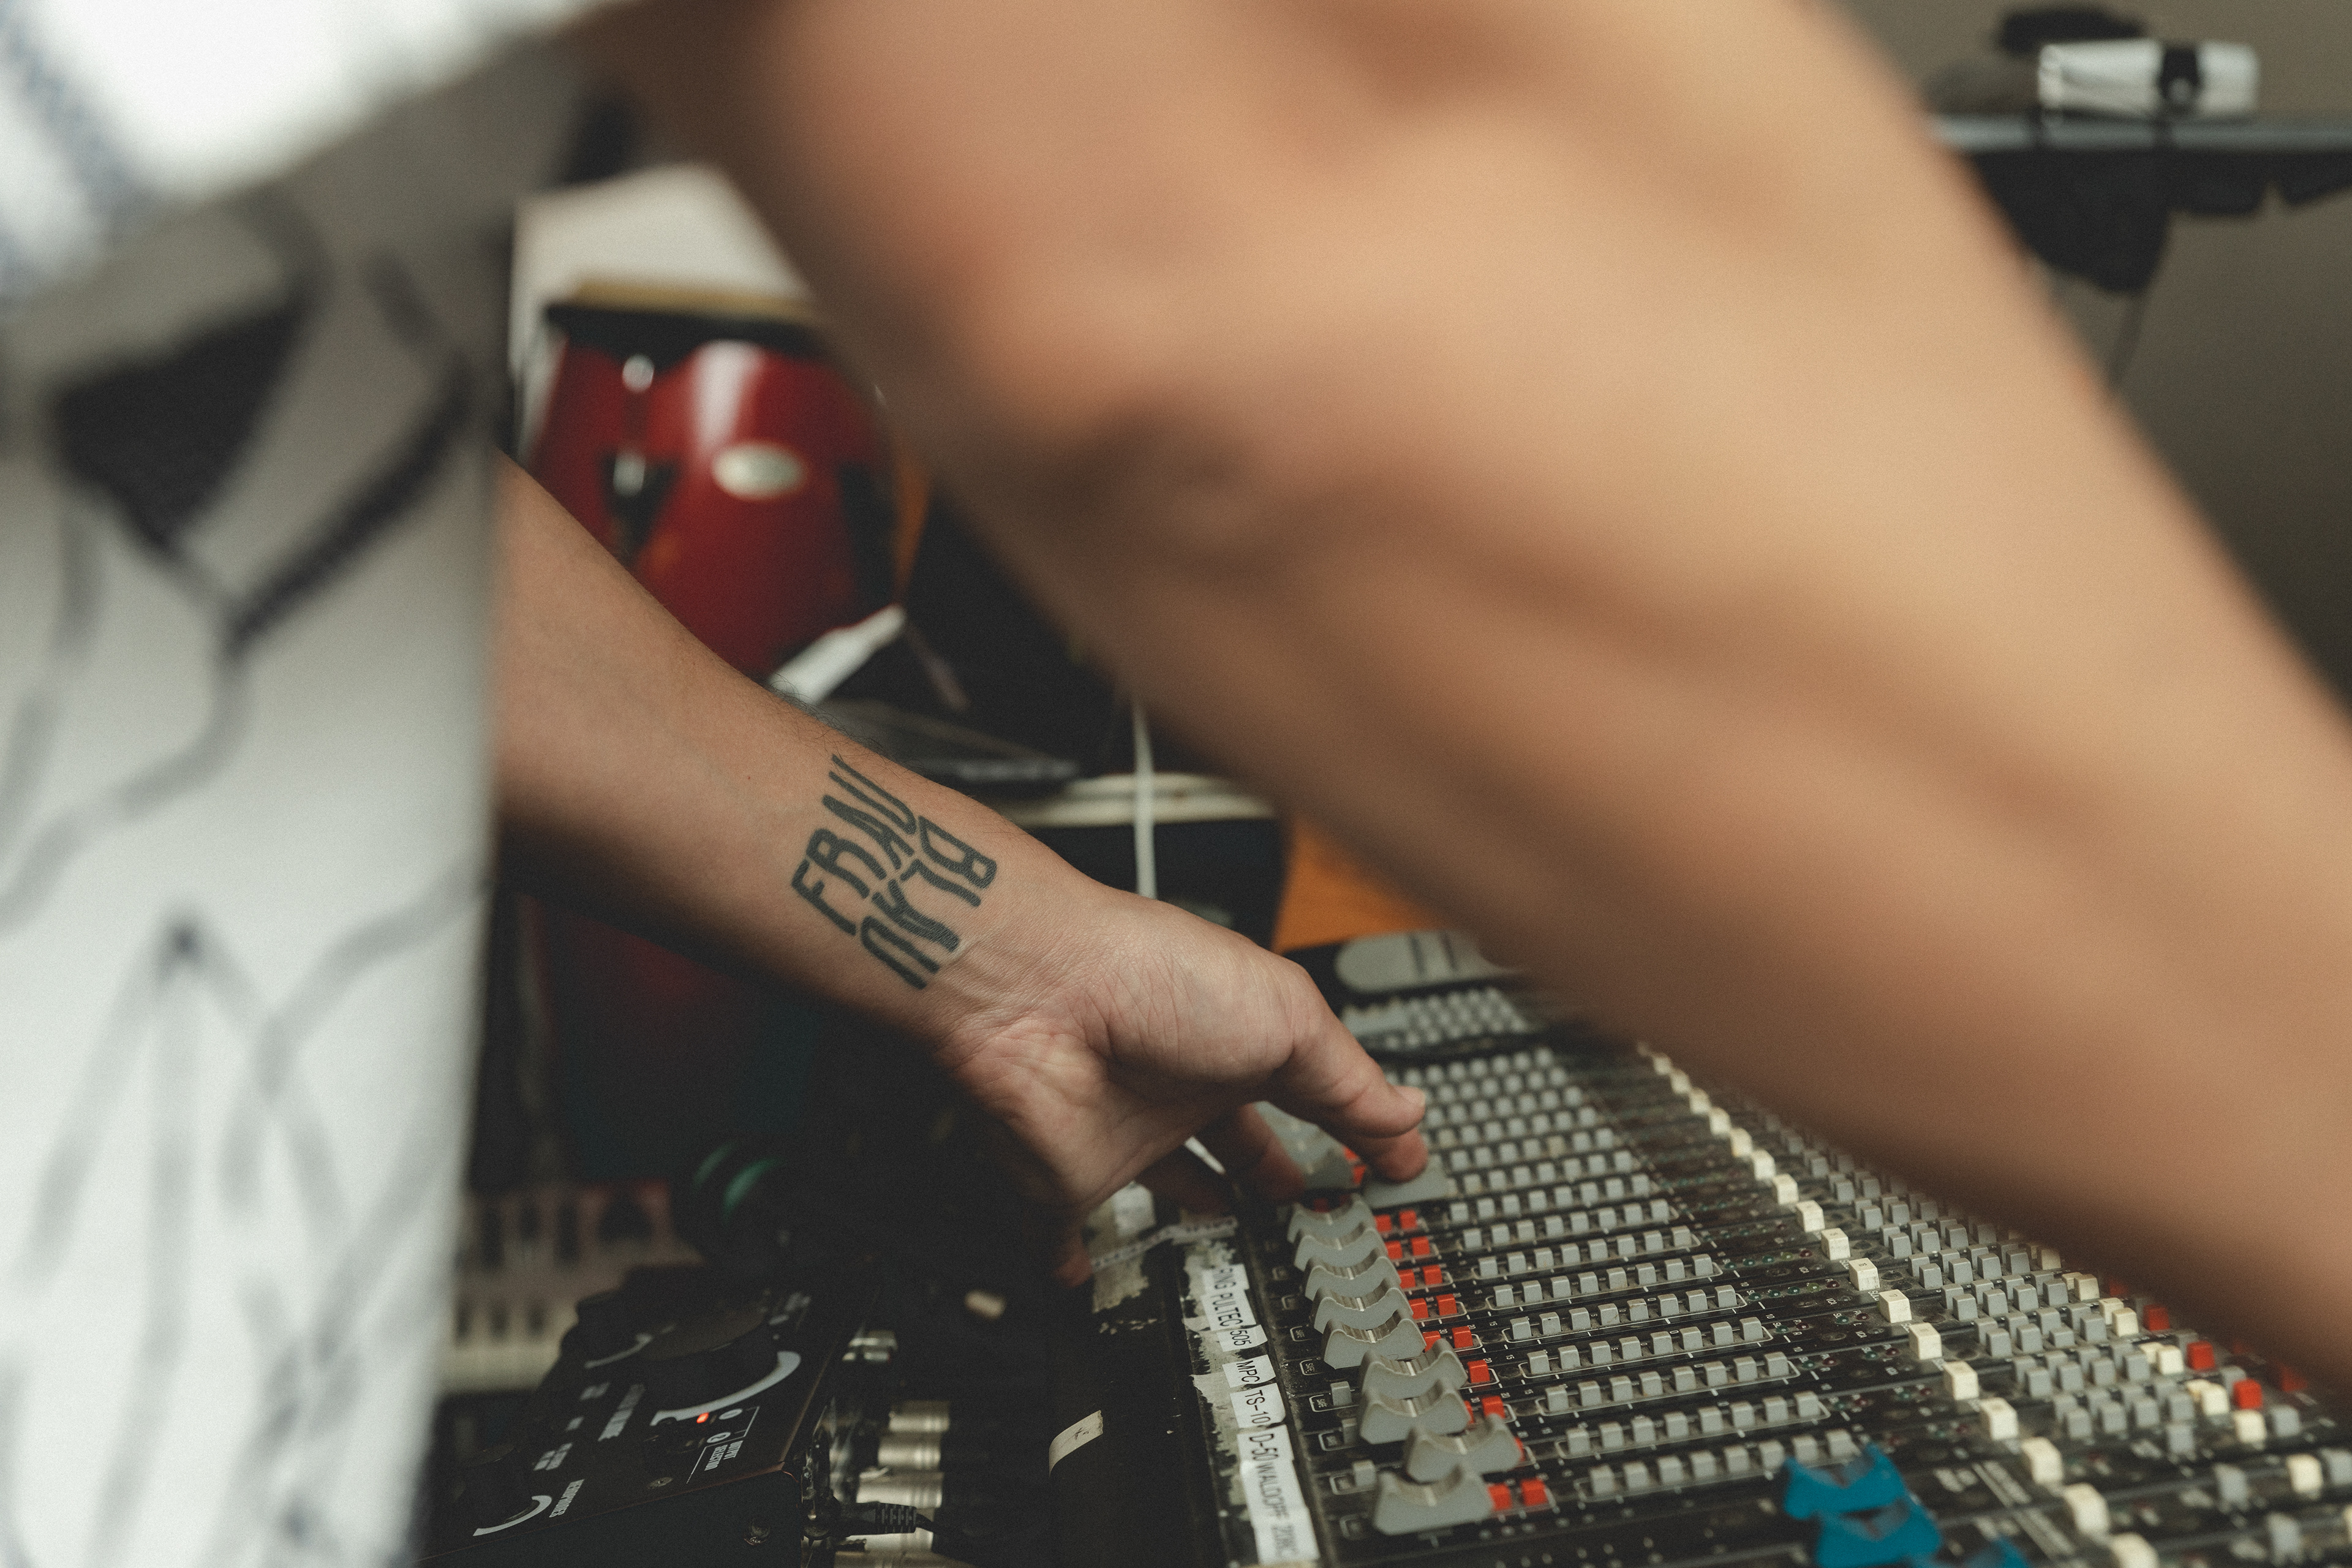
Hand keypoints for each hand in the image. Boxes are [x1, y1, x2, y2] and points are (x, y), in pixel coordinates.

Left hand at [932, 888, 1427, 1284]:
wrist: (1034, 992)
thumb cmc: (1151, 974)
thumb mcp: (1287, 1017)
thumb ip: (1349, 1079)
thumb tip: (1410, 1116)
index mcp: (1241, 1042)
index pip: (1312, 1094)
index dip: (1355, 1130)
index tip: (1391, 1166)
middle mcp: (1182, 1087)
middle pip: (1241, 1142)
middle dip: (1277, 1174)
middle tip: (1317, 1207)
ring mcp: (1125, 1135)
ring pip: (1169, 1186)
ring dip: (1199, 1213)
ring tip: (1236, 1243)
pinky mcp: (1071, 1181)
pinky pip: (1062, 1231)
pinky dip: (1071, 1259)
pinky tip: (1087, 1275)